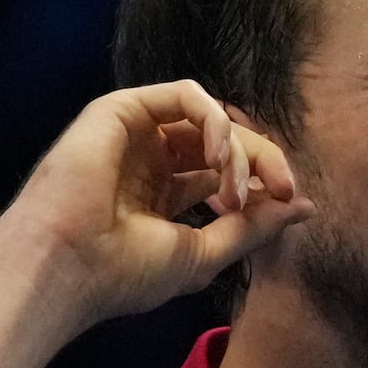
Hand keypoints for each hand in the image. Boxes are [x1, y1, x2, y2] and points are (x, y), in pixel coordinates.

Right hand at [0, 80, 313, 326]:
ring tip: (235, 191)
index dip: (265, 180)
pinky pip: (187, 95)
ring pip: (212, 118)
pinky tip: (218, 157)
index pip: (228, 170)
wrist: (63, 270)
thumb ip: (254, 226)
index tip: (289, 202)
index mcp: (165, 193)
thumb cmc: (122, 273)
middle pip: (227, 140)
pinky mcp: (122, 110)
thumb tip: (305, 205)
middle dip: (262, 161)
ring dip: (239, 149)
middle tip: (281, 191)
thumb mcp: (205, 253)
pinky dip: (215, 120)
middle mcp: (150, 159)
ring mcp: (136, 133)